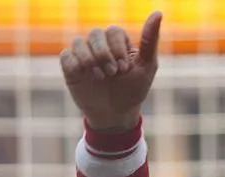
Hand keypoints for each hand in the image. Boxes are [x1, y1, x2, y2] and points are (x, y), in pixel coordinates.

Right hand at [59, 12, 161, 130]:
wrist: (116, 115)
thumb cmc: (133, 90)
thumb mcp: (146, 66)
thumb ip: (150, 39)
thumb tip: (158, 12)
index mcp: (118, 44)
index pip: (113, 31)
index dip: (117, 47)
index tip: (125, 68)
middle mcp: (100, 47)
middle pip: (95, 34)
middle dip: (104, 54)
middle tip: (113, 73)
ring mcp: (84, 57)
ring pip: (78, 42)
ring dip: (90, 59)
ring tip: (101, 77)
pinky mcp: (71, 68)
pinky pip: (66, 56)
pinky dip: (75, 64)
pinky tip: (85, 75)